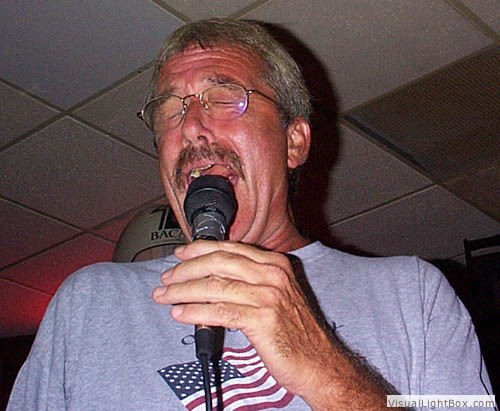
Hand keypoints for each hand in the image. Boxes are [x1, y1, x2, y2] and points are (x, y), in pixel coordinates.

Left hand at [152, 240, 333, 396]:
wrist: (319, 362)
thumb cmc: (294, 331)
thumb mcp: (276, 295)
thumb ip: (248, 281)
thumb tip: (209, 278)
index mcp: (275, 264)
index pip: (230, 249)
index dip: (199, 250)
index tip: (180, 255)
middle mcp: (272, 275)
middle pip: (218, 263)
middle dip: (186, 270)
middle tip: (167, 279)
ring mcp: (269, 296)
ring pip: (215, 287)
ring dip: (183, 291)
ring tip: (165, 297)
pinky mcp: (263, 320)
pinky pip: (220, 312)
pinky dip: (195, 312)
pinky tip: (180, 314)